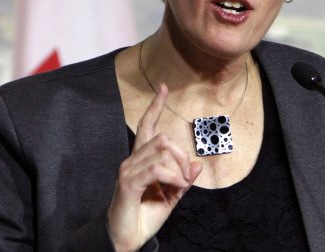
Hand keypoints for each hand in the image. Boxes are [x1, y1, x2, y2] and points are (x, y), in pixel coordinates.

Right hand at [107, 84, 201, 250]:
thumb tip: (197, 164)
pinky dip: (172, 176)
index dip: (155, 106)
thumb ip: (183, 180)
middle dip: (181, 153)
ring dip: (178, 167)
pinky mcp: (128, 183)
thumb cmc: (146, 216)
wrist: (127, 239)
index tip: (163, 88)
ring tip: (180, 184)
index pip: (146, 126)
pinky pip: (157, 168)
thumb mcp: (171, 197)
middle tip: (186, 176)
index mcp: (141, 160)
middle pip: (161, 137)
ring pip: (161, 150)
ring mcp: (128, 170)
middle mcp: (132, 160)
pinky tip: (176, 186)